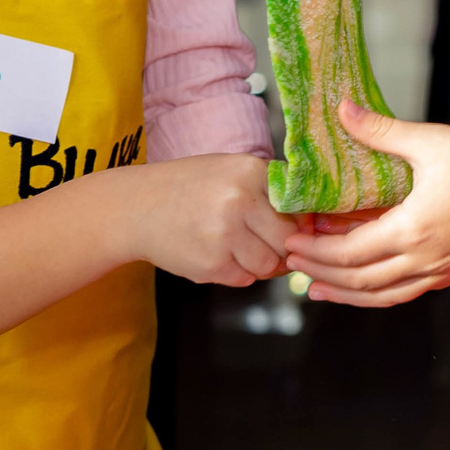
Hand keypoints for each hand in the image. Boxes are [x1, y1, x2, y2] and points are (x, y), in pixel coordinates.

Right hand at [119, 153, 297, 286]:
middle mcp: (240, 201)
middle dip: (283, 248)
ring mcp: (225, 235)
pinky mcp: (211, 264)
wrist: (136, 208)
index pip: (299, 208)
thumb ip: (270, 190)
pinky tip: (218, 254)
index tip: (295, 228)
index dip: (301, 223)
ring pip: (268, 265)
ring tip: (239, 248)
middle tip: (269, 245)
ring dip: (260, 263)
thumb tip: (314, 223)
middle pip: (288, 240)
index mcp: (251, 172)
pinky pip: (243, 279)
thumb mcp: (231, 171)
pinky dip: (237, 272)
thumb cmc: (190, 188)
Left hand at [282, 104, 449, 305]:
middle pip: (359, 282)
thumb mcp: (431, 140)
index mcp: (413, 229)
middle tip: (293, 264)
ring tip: (319, 290)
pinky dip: (379, 292)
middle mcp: (425, 260)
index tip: (292, 241)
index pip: (348, 253)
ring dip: (346, 294)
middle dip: (321, 274)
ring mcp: (442, 271)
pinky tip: (368, 284)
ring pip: (383, 296)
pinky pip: (408, 292)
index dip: (316, 250)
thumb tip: (342, 110)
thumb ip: (381, 131)